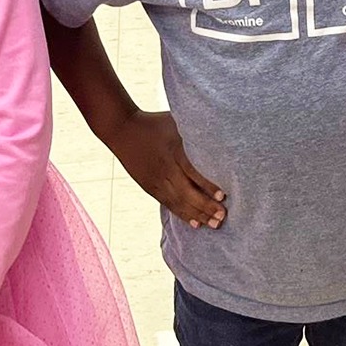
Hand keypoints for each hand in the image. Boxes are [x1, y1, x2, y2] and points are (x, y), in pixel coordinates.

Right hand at [100, 109, 226, 227]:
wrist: (122, 129)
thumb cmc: (153, 122)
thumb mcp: (175, 121)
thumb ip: (193, 130)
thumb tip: (219, 130)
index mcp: (172, 152)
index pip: (192, 173)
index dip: (207, 186)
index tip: (222, 195)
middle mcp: (164, 170)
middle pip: (186, 193)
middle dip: (205, 207)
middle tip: (223, 216)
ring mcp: (155, 181)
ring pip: (178, 202)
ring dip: (197, 214)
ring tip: (214, 224)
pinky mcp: (149, 187)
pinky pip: (168, 204)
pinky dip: (182, 214)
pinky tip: (195, 222)